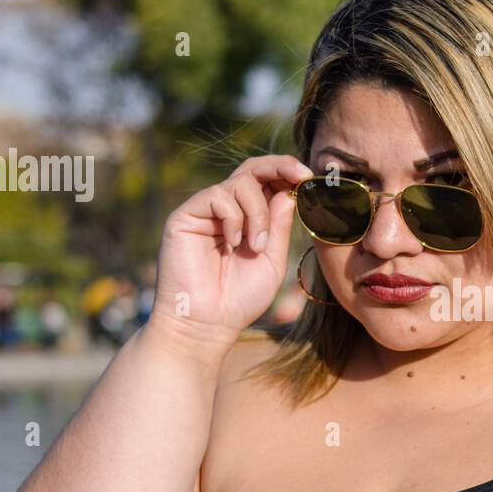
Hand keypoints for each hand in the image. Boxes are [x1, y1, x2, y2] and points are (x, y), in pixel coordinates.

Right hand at [148, 155, 308, 352]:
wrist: (208, 324)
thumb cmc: (240, 299)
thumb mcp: (272, 259)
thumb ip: (279, 225)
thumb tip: (289, 191)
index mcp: (248, 218)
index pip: (266, 182)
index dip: (287, 172)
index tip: (308, 177)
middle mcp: (225, 210)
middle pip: (252, 169)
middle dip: (279, 167)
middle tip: (300, 176)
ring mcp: (204, 212)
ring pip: (240, 184)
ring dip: (258, 213)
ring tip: (257, 246)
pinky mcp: (184, 217)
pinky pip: (217, 197)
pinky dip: (234, 219)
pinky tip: (232, 245)